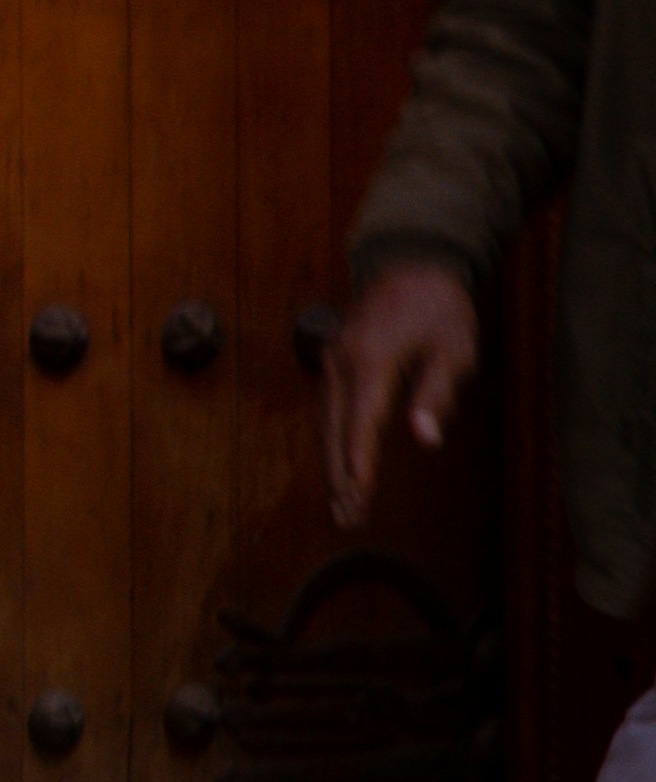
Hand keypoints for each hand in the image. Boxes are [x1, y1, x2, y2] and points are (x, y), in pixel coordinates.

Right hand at [326, 265, 481, 527]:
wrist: (412, 263)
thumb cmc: (441, 309)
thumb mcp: (455, 351)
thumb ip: (435, 395)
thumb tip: (425, 440)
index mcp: (371, 361)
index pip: (361, 424)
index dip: (360, 464)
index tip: (359, 498)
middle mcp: (342, 363)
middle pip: (334, 429)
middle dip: (340, 476)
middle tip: (347, 517)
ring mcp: (333, 360)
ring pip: (326, 421)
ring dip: (333, 463)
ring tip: (341, 503)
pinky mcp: (336, 360)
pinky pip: (329, 407)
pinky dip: (333, 440)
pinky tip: (340, 463)